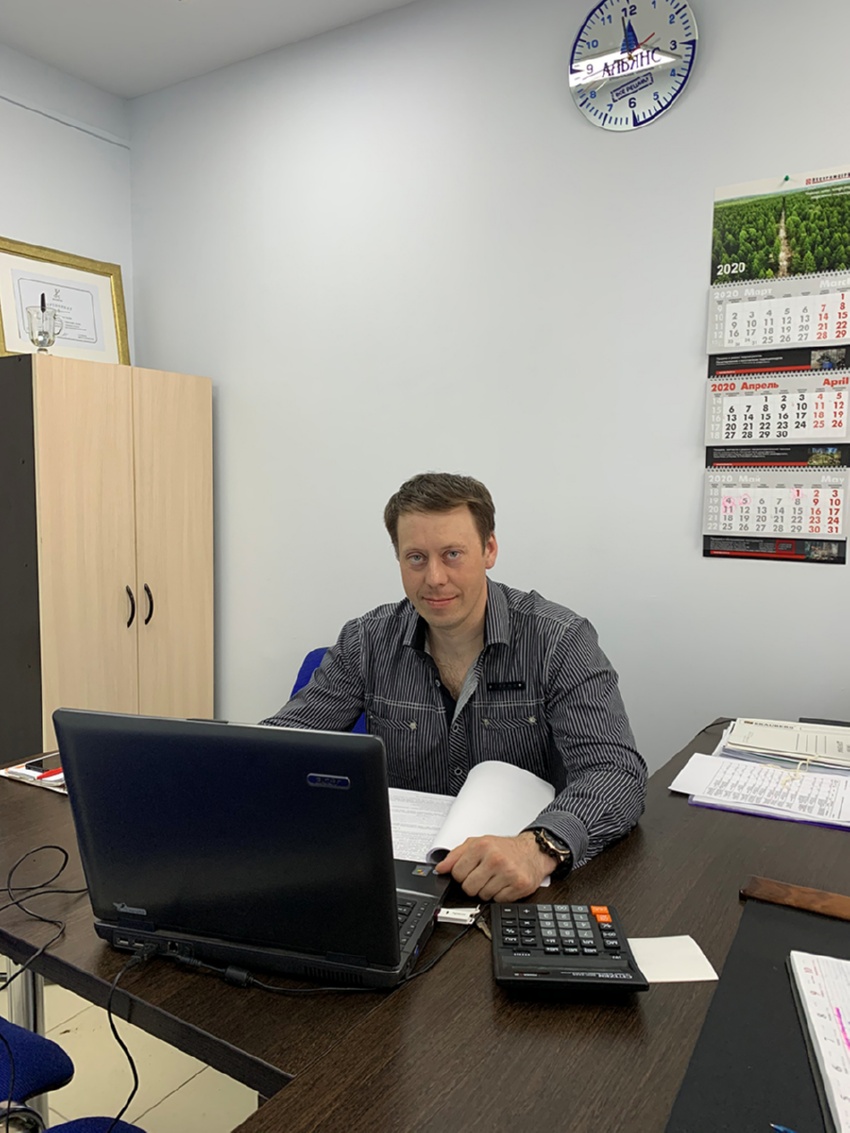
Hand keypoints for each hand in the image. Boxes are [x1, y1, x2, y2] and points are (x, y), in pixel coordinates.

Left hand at [435, 831, 555, 901]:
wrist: (533, 852)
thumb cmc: (505, 848)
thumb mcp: (478, 843)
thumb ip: (456, 855)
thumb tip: (441, 868)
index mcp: (482, 846)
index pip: (456, 873)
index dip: (461, 875)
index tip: (469, 871)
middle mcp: (495, 859)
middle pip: (468, 887)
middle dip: (473, 885)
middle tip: (483, 875)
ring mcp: (508, 873)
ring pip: (483, 896)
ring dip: (487, 890)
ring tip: (496, 878)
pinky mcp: (519, 885)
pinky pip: (498, 900)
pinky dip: (500, 895)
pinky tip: (505, 884)